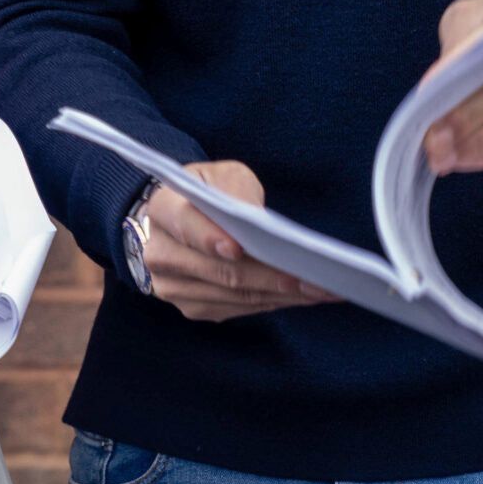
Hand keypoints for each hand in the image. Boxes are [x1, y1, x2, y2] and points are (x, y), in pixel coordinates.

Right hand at [140, 162, 340, 322]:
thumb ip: (236, 189)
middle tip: (314, 278)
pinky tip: (302, 296)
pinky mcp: (193, 308)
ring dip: (281, 295)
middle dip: (270, 275)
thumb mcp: (223, 174)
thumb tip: (256, 219)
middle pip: (219, 271)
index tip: (239, 249)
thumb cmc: (209, 191)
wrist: (183, 219)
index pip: (185, 224)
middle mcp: (160, 254)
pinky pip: (238, 309)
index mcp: (163, 209)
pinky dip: (273, 303)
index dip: (210, 238)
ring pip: (233, 295)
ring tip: (322, 290)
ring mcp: (173, 288)